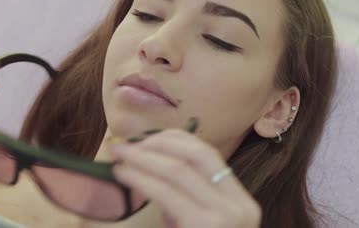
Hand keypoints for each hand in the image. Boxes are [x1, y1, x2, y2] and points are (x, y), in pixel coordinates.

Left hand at [108, 130, 260, 227]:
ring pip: (178, 169)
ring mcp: (228, 217)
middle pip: (195, 153)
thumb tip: (152, 176)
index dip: (173, 140)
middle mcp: (241, 206)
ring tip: (117, 156)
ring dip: (142, 157)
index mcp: (241, 203)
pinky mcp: (208, 227)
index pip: (208, 154)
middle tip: (125, 146)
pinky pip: (167, 192)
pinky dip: (142, 178)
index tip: (144, 140)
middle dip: (155, 143)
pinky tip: (123, 175)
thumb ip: (183, 205)